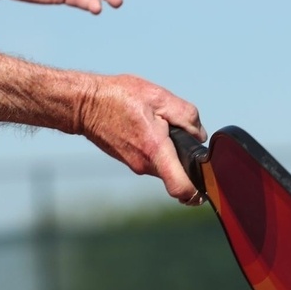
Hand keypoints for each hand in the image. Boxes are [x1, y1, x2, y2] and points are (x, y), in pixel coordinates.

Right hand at [80, 73, 205, 202]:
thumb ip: (187, 116)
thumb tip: (199, 135)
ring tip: (161, 125)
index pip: (181, 189)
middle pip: (178, 174)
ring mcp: (136, 165)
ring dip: (171, 151)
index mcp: (156, 151)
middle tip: (180, 132)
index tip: (205, 184)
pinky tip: (150, 128)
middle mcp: (146, 165)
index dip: (197, 192)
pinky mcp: (131, 161)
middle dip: (186, 158)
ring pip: (166, 165)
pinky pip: (154, 160)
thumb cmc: (119, 97)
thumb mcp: (159, 97)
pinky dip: (158, 148)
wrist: (85, 104)